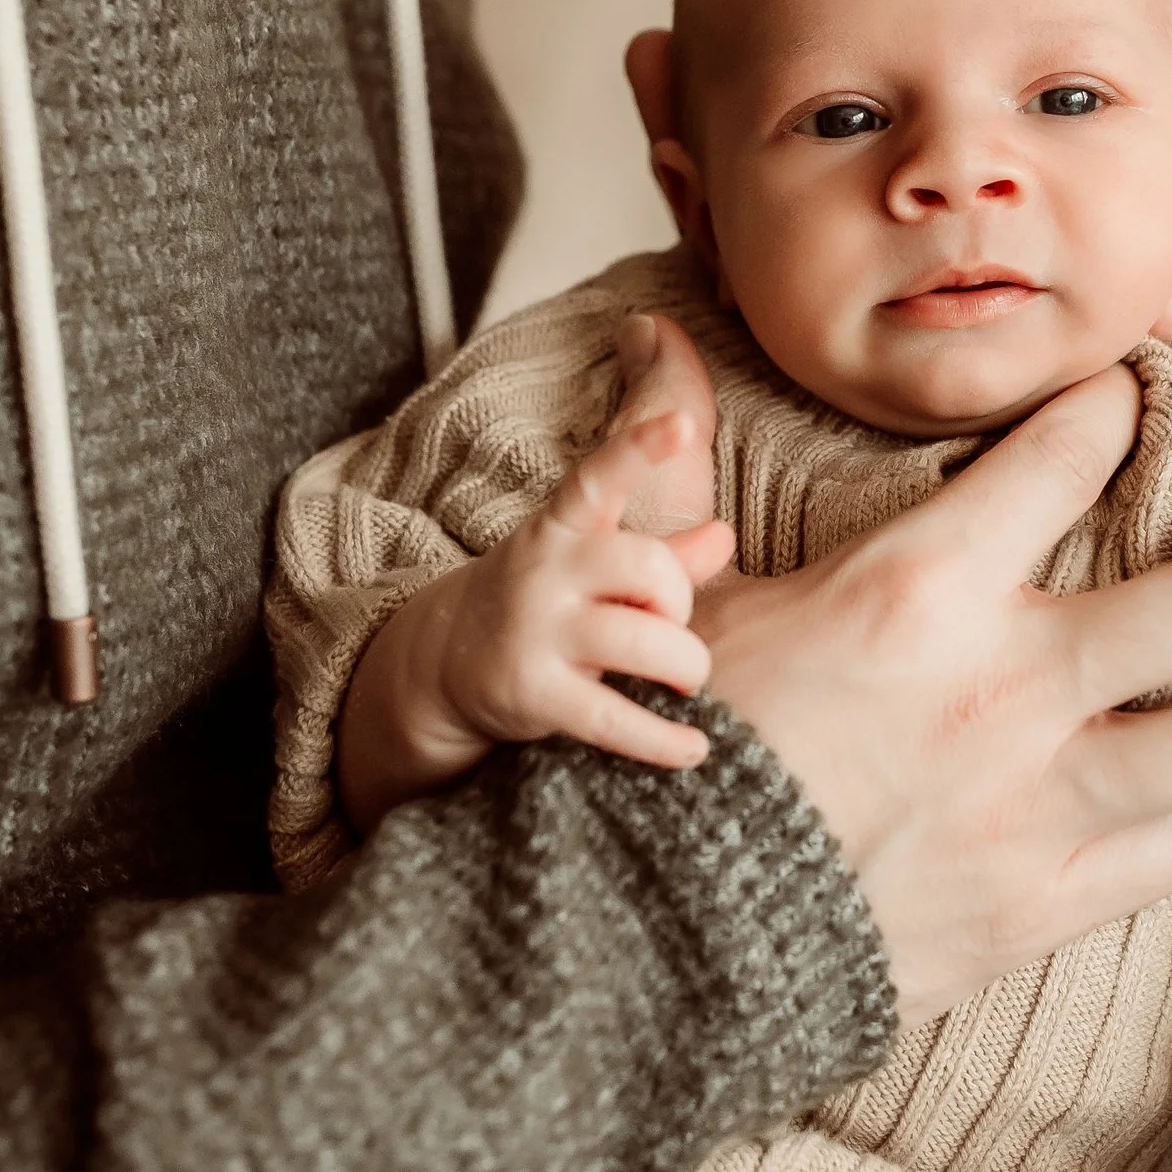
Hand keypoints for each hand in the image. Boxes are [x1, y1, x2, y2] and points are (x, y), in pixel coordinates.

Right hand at [338, 316, 733, 828]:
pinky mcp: (532, 693)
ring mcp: (536, 632)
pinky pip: (615, 719)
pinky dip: (663, 740)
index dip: (638, 449)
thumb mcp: (591, 563)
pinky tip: (693, 749)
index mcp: (563, 527)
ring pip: (644, 642)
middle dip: (681, 603)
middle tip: (673, 627)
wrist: (447, 661)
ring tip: (684, 682)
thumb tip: (724, 534)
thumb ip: (661, 551)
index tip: (679, 422)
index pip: (598, 476)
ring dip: (685, 667)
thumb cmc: (546, 601)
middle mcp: (547, 571)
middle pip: (648, 570)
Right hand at [696, 363, 1171, 1023]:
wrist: (647, 949)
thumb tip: (652, 343)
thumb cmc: (666, 755)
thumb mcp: (679, 594)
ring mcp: (1040, 807)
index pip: (1076, 448)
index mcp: (918, 590)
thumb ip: (685, 462)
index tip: (1139, 390)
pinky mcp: (1046, 906)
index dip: (1125, 399)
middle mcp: (1006, 691)